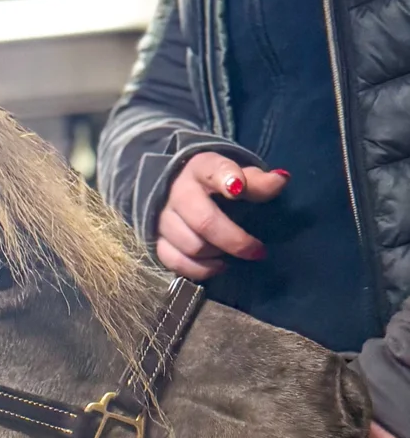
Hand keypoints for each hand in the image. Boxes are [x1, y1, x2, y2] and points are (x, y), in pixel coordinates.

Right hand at [156, 153, 289, 280]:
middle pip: (205, 222)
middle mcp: (178, 192)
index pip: (213, 171)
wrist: (172, 185)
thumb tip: (281, 180)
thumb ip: (257, 180)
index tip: (238, 188)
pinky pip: (175, 262)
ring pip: (191, 246)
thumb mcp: (235, 173)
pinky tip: (217, 265)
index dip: (226, 179)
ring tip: (232, 256)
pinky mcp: (156, 240)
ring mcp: (163, 218)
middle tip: (258, 250)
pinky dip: (199, 269)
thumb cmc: (213, 182)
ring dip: (217, 255)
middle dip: (235, 240)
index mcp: (201, 168)